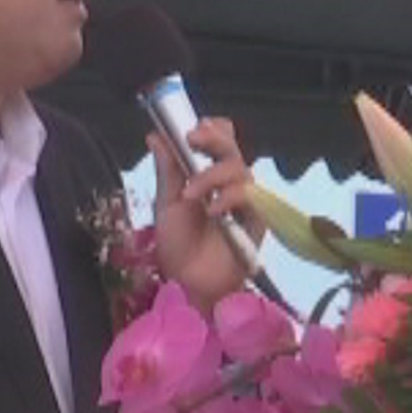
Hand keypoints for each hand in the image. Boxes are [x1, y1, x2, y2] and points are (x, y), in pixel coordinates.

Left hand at [150, 118, 263, 313]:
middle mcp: (227, 183)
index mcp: (206, 175)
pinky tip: (212, 209)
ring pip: (239, 168)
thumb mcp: (166, 205)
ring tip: (190, 194)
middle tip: (192, 138)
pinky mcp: (255, 219)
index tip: (190, 128)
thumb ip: (167, 170)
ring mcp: (243, 200)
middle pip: (231, 147)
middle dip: (213, 138)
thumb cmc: (179, 246)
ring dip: (211, 175)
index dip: (210, 129)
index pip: (218, 140)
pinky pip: (248, 196)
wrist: (189, 284)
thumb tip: (155, 136)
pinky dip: (228, 197)